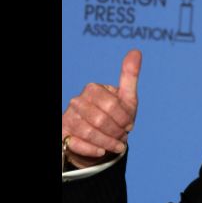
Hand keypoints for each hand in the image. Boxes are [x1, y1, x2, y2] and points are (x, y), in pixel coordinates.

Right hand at [62, 50, 142, 168]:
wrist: (100, 138)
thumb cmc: (115, 116)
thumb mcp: (126, 99)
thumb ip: (130, 76)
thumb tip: (136, 51)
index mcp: (93, 89)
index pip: (112, 105)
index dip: (124, 118)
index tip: (130, 125)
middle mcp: (77, 101)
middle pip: (100, 119)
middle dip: (116, 131)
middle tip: (123, 136)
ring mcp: (68, 117)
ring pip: (88, 132)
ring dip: (107, 142)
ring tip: (117, 146)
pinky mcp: (63, 134)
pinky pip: (75, 143)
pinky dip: (91, 150)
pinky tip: (102, 152)